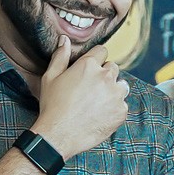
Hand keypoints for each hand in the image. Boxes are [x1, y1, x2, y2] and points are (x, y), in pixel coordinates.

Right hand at [34, 37, 128, 158]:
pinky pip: (123, 105)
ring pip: (121, 86)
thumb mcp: (50, 77)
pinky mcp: (121, 112)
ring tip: (98, 102)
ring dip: (113, 90)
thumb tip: (65, 39)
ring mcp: (116, 95)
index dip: (96, 59)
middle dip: (105, 75)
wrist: (59, 135)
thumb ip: (60, 56)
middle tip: (92, 88)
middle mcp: (106, 77)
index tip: (91, 69)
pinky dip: (115, 109)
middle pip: (113, 68)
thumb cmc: (52, 106)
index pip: (102, 51)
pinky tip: (100, 114)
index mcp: (89, 65)